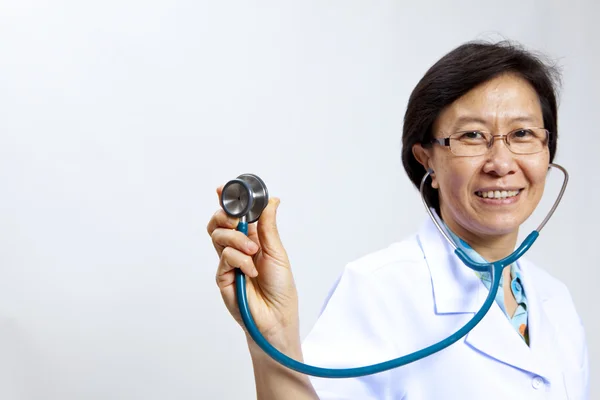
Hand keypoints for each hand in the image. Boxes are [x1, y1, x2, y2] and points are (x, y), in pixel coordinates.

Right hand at [207, 187, 299, 349]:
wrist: (276, 316)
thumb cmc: (281, 287)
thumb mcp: (277, 251)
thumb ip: (268, 225)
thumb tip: (272, 200)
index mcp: (253, 239)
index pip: (236, 216)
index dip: (228, 202)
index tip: (223, 189)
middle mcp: (238, 248)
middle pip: (219, 223)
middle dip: (226, 217)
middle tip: (238, 222)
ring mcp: (228, 262)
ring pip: (218, 236)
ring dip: (237, 239)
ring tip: (253, 251)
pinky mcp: (222, 276)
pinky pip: (224, 257)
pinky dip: (240, 260)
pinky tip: (251, 271)